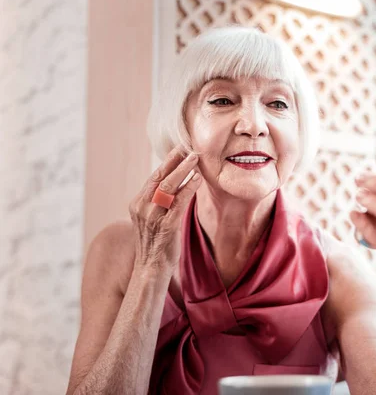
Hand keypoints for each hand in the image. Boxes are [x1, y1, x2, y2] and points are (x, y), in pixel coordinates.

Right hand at [129, 145, 201, 273]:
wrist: (151, 268)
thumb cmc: (156, 243)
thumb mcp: (151, 219)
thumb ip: (158, 202)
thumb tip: (174, 183)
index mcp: (137, 204)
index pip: (153, 177)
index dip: (167, 162)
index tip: (179, 149)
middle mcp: (142, 208)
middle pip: (159, 177)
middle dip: (175, 160)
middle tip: (189, 149)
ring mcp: (152, 217)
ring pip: (168, 186)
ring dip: (183, 170)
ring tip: (195, 159)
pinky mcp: (166, 227)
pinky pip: (179, 202)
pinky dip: (189, 188)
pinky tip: (197, 180)